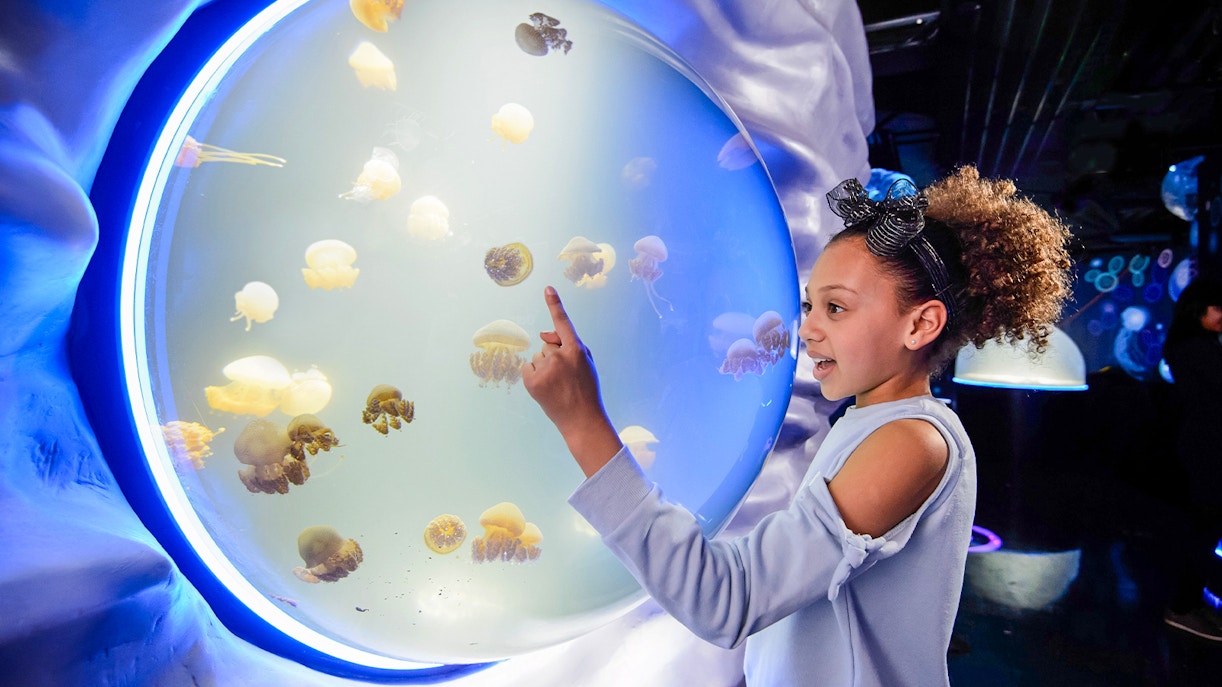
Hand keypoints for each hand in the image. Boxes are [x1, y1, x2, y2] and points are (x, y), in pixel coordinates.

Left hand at [521, 286, 622, 476]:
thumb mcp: (586, 362)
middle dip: (553, 356)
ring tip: (557, 385)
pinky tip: (545, 387)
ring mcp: (545, 369)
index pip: (563, 323)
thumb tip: (543, 335)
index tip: (547, 288)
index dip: (555, 304)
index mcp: (577, 350)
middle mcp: (560, 357)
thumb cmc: (585, 388)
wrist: (581, 418)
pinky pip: (528, 367)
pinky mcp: (531, 382)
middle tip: (565, 377)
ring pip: (537, 357)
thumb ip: (568, 343)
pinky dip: (533, 375)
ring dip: (544, 367)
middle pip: (547, 345)